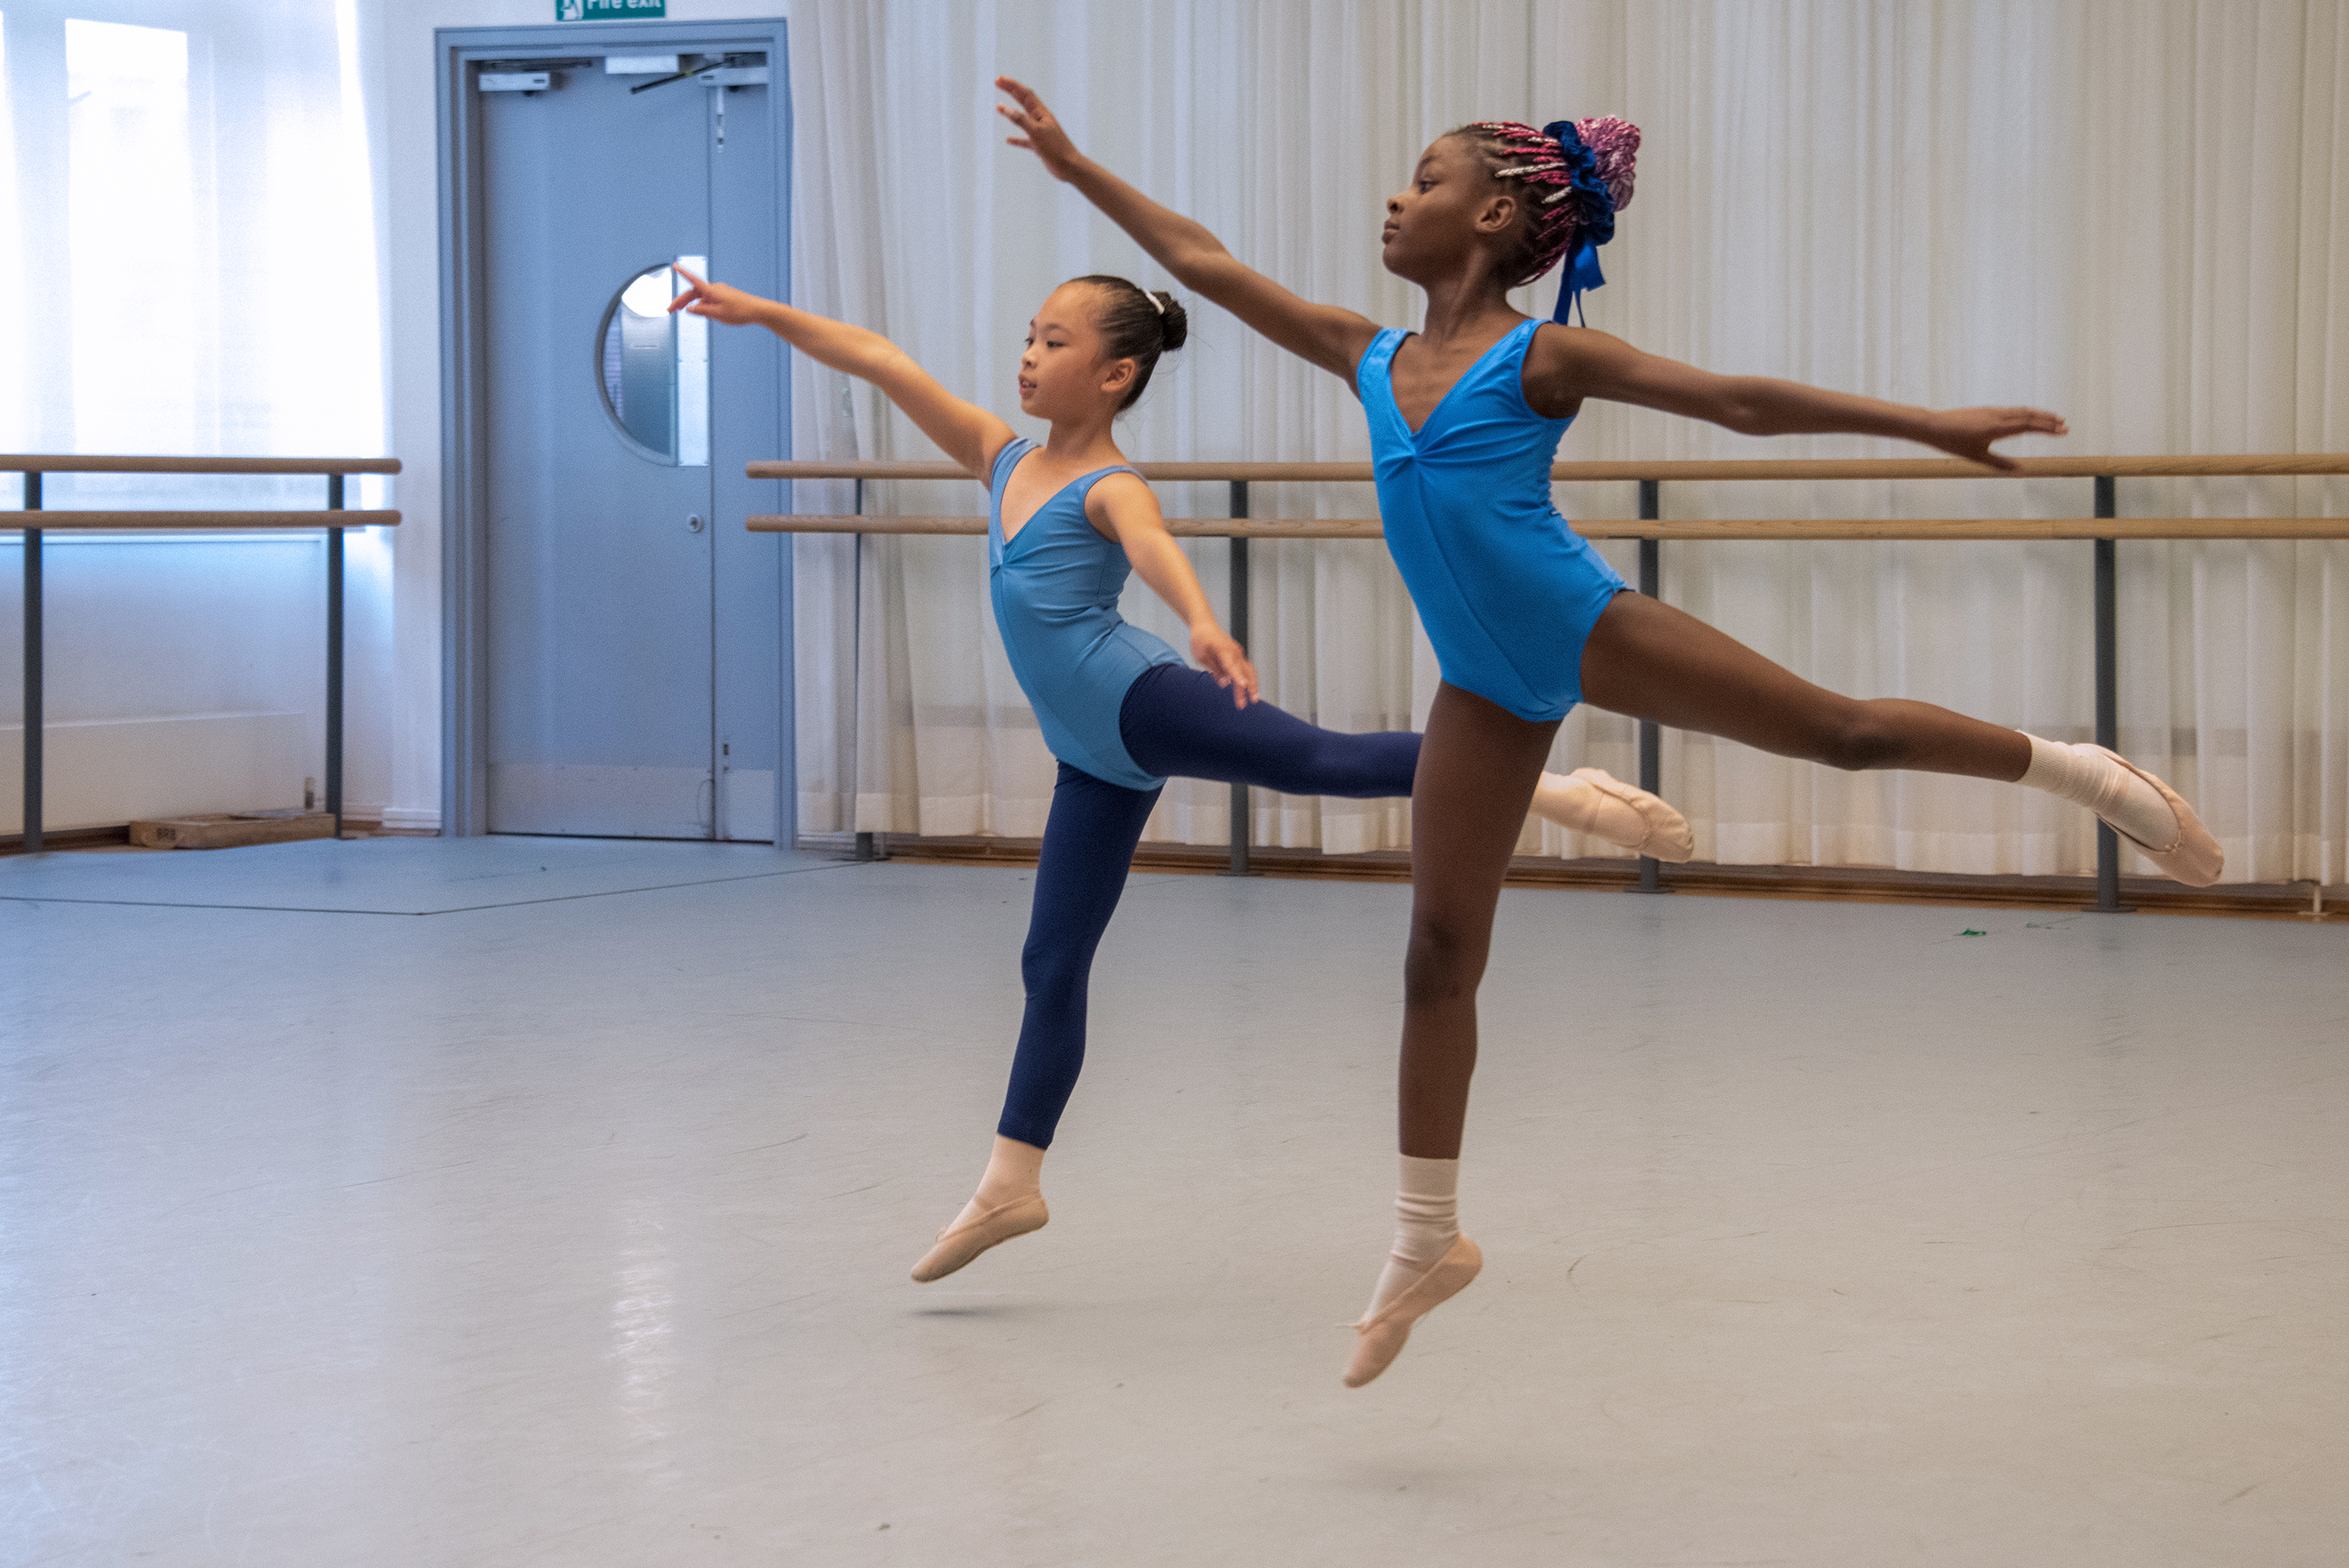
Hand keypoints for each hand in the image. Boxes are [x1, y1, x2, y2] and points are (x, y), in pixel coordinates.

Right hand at [669, 265, 769, 326]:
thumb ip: (702, 311)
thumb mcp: (718, 314)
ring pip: (700, 297)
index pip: (693, 280)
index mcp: (711, 290)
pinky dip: (702, 306)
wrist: (758, 311)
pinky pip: (709, 301)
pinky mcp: (724, 298)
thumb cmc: (741, 311)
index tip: (675, 266)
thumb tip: (689, 309)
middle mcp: (714, 289)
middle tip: (670, 310)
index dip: (683, 273)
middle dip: (680, 301)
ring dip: (690, 304)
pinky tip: (702, 314)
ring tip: (681, 312)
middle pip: (693, 293)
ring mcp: (719, 293)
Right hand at [995, 77, 1084, 180]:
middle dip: (1011, 90)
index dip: (1012, 85)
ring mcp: (1040, 132)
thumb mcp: (1036, 133)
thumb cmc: (1055, 149)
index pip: (1025, 94)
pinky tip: (1008, 140)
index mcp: (1041, 113)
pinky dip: (1016, 138)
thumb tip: (1005, 109)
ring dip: (1011, 112)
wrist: (1069, 167)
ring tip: (999, 107)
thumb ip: (1021, 120)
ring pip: (1023, 118)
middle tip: (998, 82)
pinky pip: (1025, 139)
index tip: (999, 80)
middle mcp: (1041, 119)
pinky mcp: (1039, 145)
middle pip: (1023, 101)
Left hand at [1190, 625, 1259, 707]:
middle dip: (1247, 688)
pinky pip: (1246, 669)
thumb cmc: (1201, 640)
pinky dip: (1248, 680)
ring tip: (1252, 699)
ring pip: (1249, 671)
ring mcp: (1238, 654)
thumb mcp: (1201, 656)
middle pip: (1244, 671)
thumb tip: (1224, 683)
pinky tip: (1247, 691)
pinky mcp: (1238, 657)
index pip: (1231, 665)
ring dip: (1252, 685)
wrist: (1205, 626)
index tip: (1243, 685)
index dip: (1237, 676)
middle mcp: (1234, 651)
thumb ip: (1214, 669)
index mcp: (1222, 649)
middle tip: (1245, 703)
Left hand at [1921, 405, 2067, 471]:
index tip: (2064, 430)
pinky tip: (2028, 417)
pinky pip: (2012, 410)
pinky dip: (2025, 413)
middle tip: (2065, 424)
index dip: (2048, 428)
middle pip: (2029, 415)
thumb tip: (2022, 473)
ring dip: (2038, 414)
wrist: (1933, 425)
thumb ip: (2001, 465)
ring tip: (2052, 419)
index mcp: (1998, 427)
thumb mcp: (1978, 457)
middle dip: (2048, 420)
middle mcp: (1998, 416)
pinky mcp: (1986, 410)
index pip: (2030, 426)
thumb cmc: (1953, 442)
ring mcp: (1992, 411)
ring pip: (2021, 410)